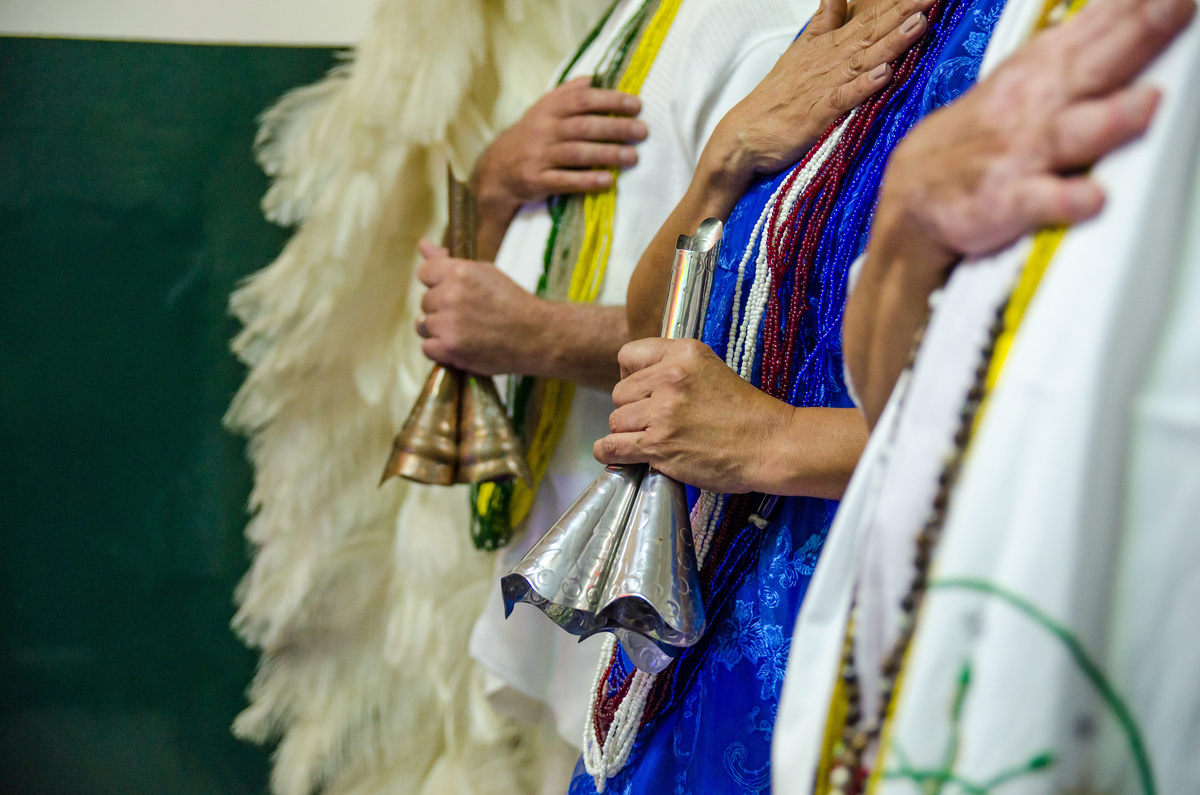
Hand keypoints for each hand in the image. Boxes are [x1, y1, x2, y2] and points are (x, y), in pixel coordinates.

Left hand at [415, 240, 548, 374]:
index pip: (424, 273)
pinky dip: (441, 350)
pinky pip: (427, 347)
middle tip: (467, 315)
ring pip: (423, 325)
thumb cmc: (513, 303)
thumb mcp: (485, 273)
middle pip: (425, 301)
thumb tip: (422, 245)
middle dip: (441, 308)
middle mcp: (451, 295)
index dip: (436, 283)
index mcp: (460, 272)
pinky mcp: (449, 348)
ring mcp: (448, 323)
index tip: (450, 292)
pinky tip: (461, 345)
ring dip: (439, 330)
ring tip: (464, 331)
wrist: (537, 336)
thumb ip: (449, 262)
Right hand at [471, 76, 647, 212]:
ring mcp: (538, 156)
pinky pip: (564, 181)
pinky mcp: (536, 180)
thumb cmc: (530, 136)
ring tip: (633, 157)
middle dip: (616, 128)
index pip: (582, 100)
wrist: (497, 169)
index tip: (636, 106)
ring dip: (607, 155)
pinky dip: (587, 181)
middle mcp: (543, 130)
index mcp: (548, 109)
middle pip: (584, 126)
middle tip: (642, 132)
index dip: (610, 101)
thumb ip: (567, 94)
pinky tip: (607, 181)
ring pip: (577, 153)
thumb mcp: (543, 110)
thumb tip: (594, 79)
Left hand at [594, 339, 794, 492]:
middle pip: (619, 392)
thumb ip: (674, 368)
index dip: (630, 375)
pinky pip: (613, 446)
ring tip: (651, 439)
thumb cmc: (745, 413)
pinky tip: (611, 453)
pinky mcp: (659, 445)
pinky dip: (607, 452)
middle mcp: (670, 377)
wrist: (770, 445)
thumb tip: (636, 380)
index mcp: (684, 353)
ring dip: (628, 433)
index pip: (628, 355)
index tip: (641, 391)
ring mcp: (663, 412)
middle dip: (632, 408)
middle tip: (654, 421)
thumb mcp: (711, 370)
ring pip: (616, 420)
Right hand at [706, 0, 935, 184]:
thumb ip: (824, 22)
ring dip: (892, 43)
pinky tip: (884, 74)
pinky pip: (843, 98)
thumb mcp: (801, 50)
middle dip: (903, 13)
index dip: (897, 4)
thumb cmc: (776, 97)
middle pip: (871, 33)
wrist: (744, 135)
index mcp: (827, 47)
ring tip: (918, 23)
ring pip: (863, 60)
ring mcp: (823, 87)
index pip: (867, 19)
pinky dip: (863, 86)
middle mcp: (828, 62)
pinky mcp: (816, 114)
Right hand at [873, 0, 1193, 272]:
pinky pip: (1036, 202)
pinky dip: (1063, 200)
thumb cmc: (986, 132)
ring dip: (1108, 118)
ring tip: (1147, 102)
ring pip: (1070, 133)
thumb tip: (1143, 4)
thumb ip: (1093, 39)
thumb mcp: (1032, 72)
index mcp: (1047, 66)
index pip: (1102, 20)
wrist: (914, 192)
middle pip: (1095, 63)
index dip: (1136, 1)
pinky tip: (1090, 198)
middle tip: (1176, 3)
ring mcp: (1021, 152)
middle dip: (1139, 31)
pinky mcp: (1003, 201)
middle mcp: (1038, 103)